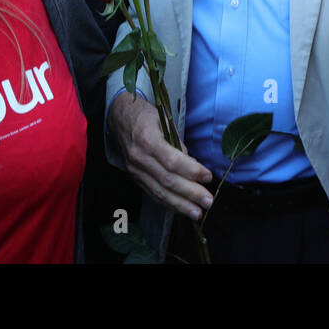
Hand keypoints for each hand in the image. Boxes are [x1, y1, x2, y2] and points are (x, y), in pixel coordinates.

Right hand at [109, 93, 212, 219]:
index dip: (191, 171)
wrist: (120, 118)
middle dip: (190, 193)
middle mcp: (139, 158)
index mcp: (147, 139)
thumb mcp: (164, 120)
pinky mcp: (135, 178)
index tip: (208, 177)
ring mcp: (135, 170)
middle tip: (208, 201)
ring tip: (198, 213)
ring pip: (159, 192)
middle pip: (167, 180)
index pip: (171, 161)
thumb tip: (192, 165)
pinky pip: (153, 194)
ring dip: (180, 205)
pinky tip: (182, 209)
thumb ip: (178, 143)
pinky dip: (168, 204)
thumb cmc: (146, 116)